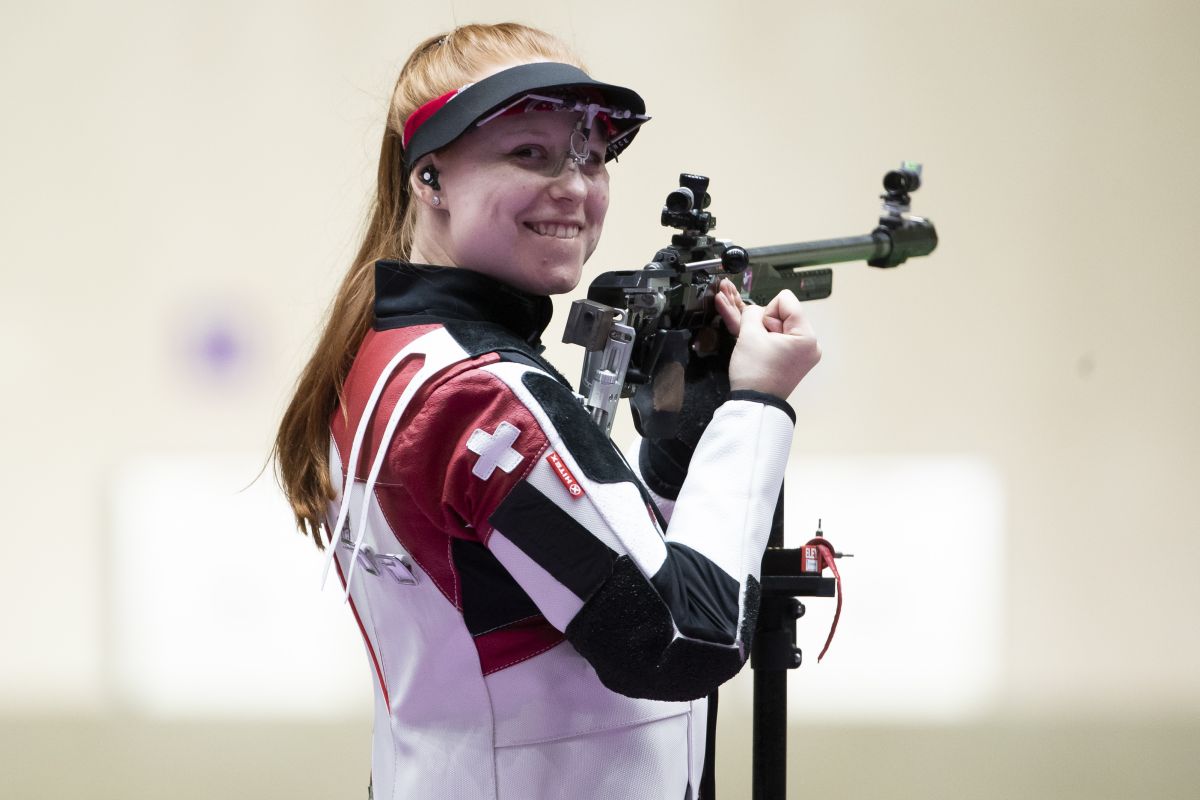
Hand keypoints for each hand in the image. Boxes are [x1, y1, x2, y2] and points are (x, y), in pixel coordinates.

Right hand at [714, 279, 820, 398]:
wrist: (754, 403)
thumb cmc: (754, 374)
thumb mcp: (748, 334)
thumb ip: (751, 312)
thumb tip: (754, 309)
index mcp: (807, 337)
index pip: (785, 300)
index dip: (767, 312)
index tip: (762, 333)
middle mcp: (812, 344)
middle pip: (786, 314)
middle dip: (768, 325)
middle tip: (761, 346)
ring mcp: (806, 354)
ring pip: (783, 326)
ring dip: (768, 334)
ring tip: (762, 352)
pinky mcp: (798, 360)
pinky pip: (784, 339)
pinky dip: (771, 342)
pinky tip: (765, 354)